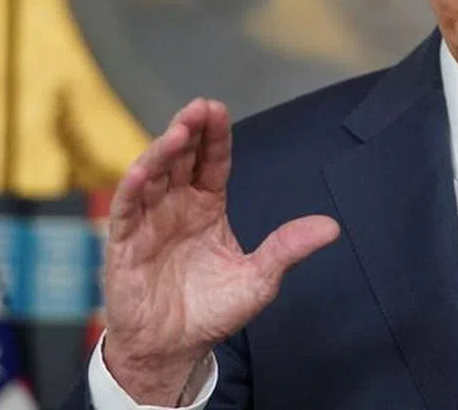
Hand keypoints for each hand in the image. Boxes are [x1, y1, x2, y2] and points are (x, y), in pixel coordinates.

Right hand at [101, 99, 338, 403]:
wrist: (174, 351)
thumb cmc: (212, 311)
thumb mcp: (259, 278)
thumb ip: (288, 248)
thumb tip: (333, 227)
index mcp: (207, 206)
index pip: (212, 161)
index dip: (215, 136)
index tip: (218, 109)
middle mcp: (176, 205)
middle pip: (181, 158)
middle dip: (189, 130)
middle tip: (200, 107)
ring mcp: (148, 221)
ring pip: (152, 175)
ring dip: (162, 151)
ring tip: (179, 131)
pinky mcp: (124, 244)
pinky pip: (126, 209)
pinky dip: (133, 187)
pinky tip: (143, 169)